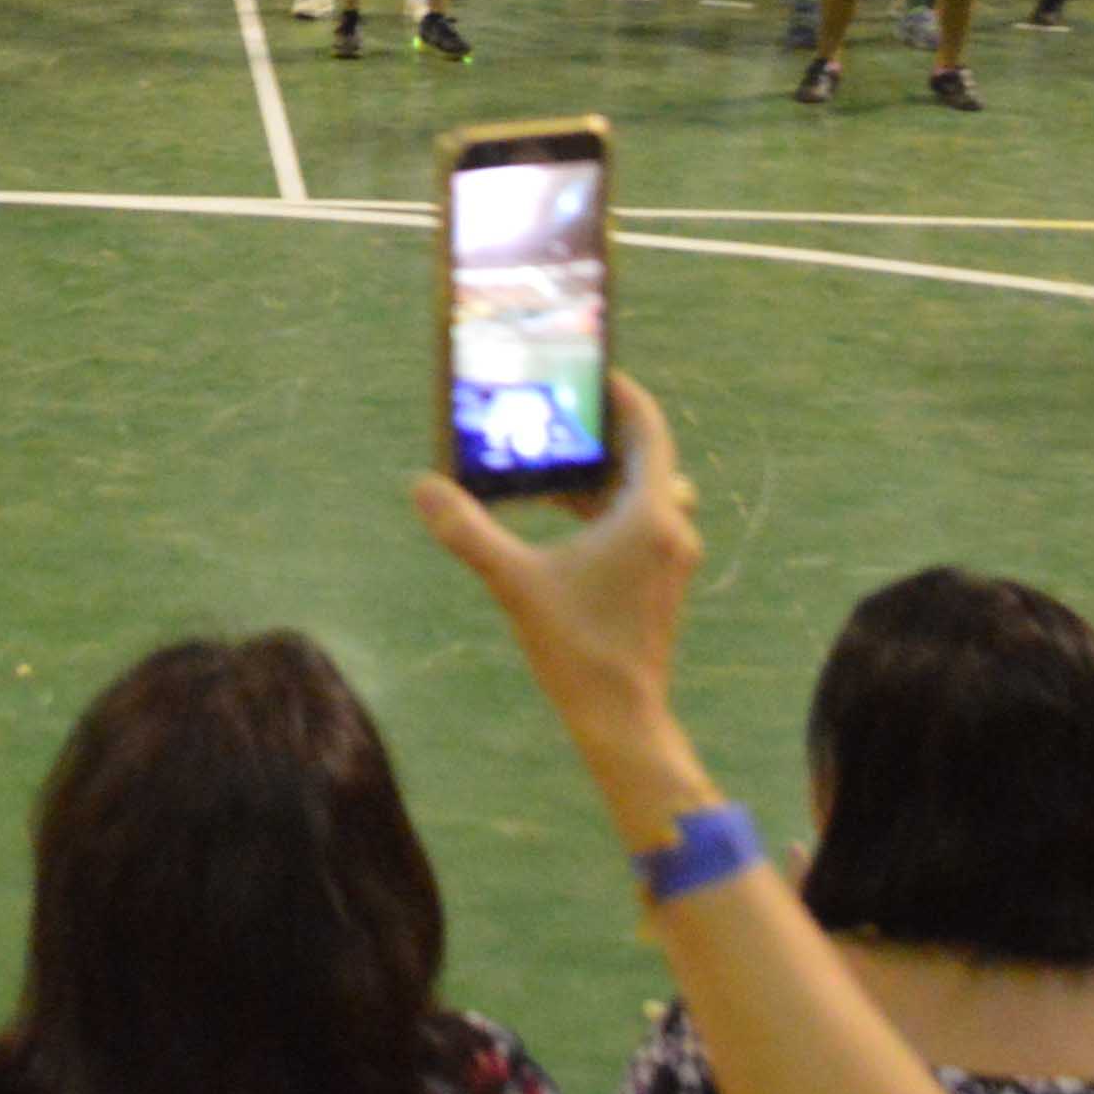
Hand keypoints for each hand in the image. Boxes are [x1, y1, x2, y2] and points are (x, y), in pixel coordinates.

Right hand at [411, 376, 704, 762]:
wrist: (621, 718)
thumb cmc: (578, 649)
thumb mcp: (515, 583)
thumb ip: (468, 531)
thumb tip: (422, 487)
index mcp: (648, 516)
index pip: (649, 429)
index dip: (624, 396)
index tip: (595, 375)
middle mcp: (671, 528)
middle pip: (648, 456)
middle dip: (607, 434)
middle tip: (563, 416)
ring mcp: (671, 556)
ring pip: (646, 492)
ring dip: (607, 474)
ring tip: (557, 467)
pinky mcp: (662, 579)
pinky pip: (642, 521)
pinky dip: (610, 507)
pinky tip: (564, 518)